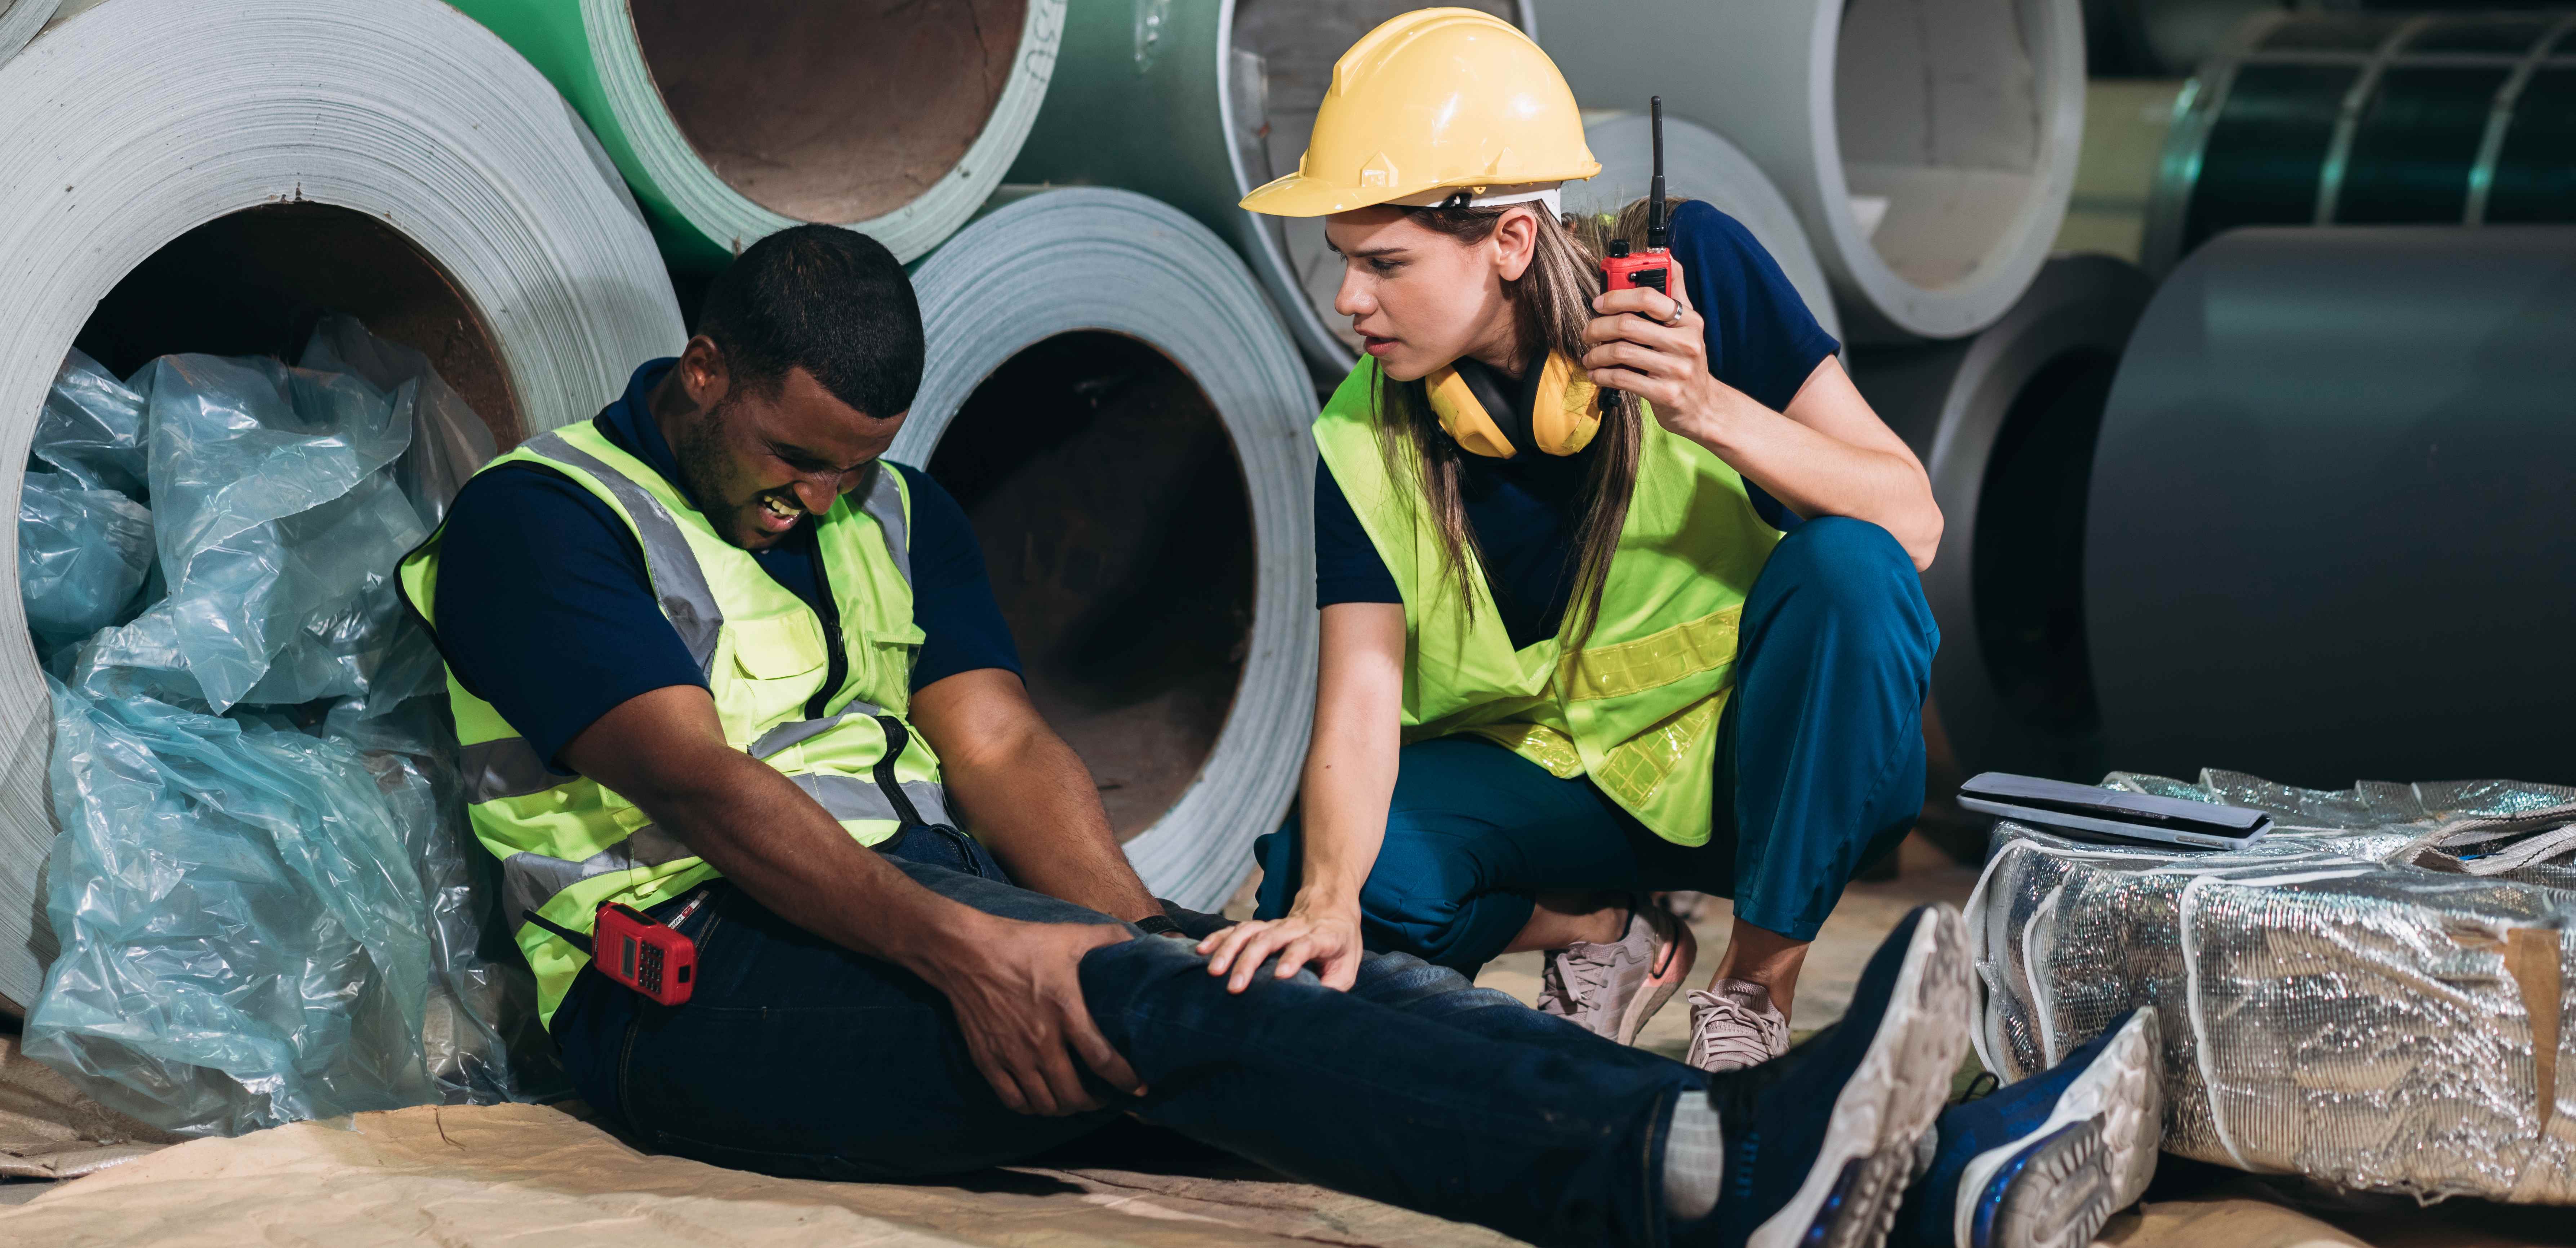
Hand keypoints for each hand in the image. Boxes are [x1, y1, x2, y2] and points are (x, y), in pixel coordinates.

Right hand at [925, 915, 1142, 1115]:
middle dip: (1095, 1102)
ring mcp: (1012, 1055)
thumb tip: (1136, 941)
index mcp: (1066, 1011)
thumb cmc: (1020, 943)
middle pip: (1074, 1094)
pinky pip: (1014, 1101)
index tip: (1138, 1088)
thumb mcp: (1068, 936)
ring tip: (1075, 1100)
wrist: (964, 952)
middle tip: (1105, 1096)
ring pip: (1045, 1104)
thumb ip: (1106, 938)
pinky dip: (1032, 1108)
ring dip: (1065, 1109)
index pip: (1103, 1060)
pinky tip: (1041, 1099)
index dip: (1125, 1080)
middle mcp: (1040, 1041)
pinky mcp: (988, 1061)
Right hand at [1196, 903, 1363, 991]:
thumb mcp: (1348, 967)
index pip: (1306, 944)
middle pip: (1270, 939)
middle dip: (1250, 962)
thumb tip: (1313, 1009)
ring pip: (1249, 932)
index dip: (1293, 957)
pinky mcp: (1262, 926)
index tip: (1281, 975)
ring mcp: (1276, 925)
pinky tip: (1202, 950)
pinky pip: (1237, 929)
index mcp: (1322, 937)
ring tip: (1213, 971)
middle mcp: (1296, 928)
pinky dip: (1218, 937)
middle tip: (1235, 987)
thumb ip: (1333, 986)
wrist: (1331, 905)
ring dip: (1230, 949)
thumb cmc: (1341, 944)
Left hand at [1581, 277, 1730, 441]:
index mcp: (1689, 321)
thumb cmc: (1685, 361)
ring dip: (1596, 353)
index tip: (1598, 303)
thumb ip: (1674, 294)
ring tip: (1589, 356)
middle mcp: (1686, 343)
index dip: (1617, 295)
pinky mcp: (1665, 394)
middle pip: (1628, 325)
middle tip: (1588, 332)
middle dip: (1598, 327)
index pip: (1649, 297)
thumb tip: (1667, 257)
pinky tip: (1596, 374)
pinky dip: (1602, 375)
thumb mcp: (1688, 326)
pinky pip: (1622, 378)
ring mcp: (1676, 370)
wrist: (1703, 406)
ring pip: (1621, 352)